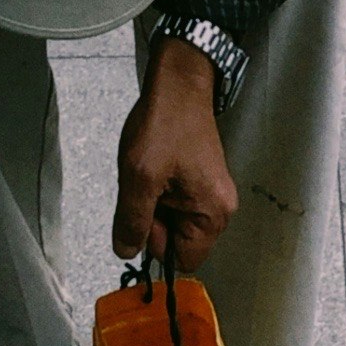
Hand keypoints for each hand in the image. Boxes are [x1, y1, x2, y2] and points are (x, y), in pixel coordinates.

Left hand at [113, 38, 236, 271]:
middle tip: (146, 187)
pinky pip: (175, 203)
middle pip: (179, 242)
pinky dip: (159, 192)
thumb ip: (131, 221)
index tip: (147, 212)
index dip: (158, 244)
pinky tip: (156, 168)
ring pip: (173, 222)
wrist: (179, 85)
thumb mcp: (139, 177)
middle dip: (155, 221)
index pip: (184, 260)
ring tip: (151, 173)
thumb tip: (126, 251)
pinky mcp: (202, 183)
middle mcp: (220, 209)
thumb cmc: (165, 124)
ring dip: (153, 204)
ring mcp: (211, 195)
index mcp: (213, 214)